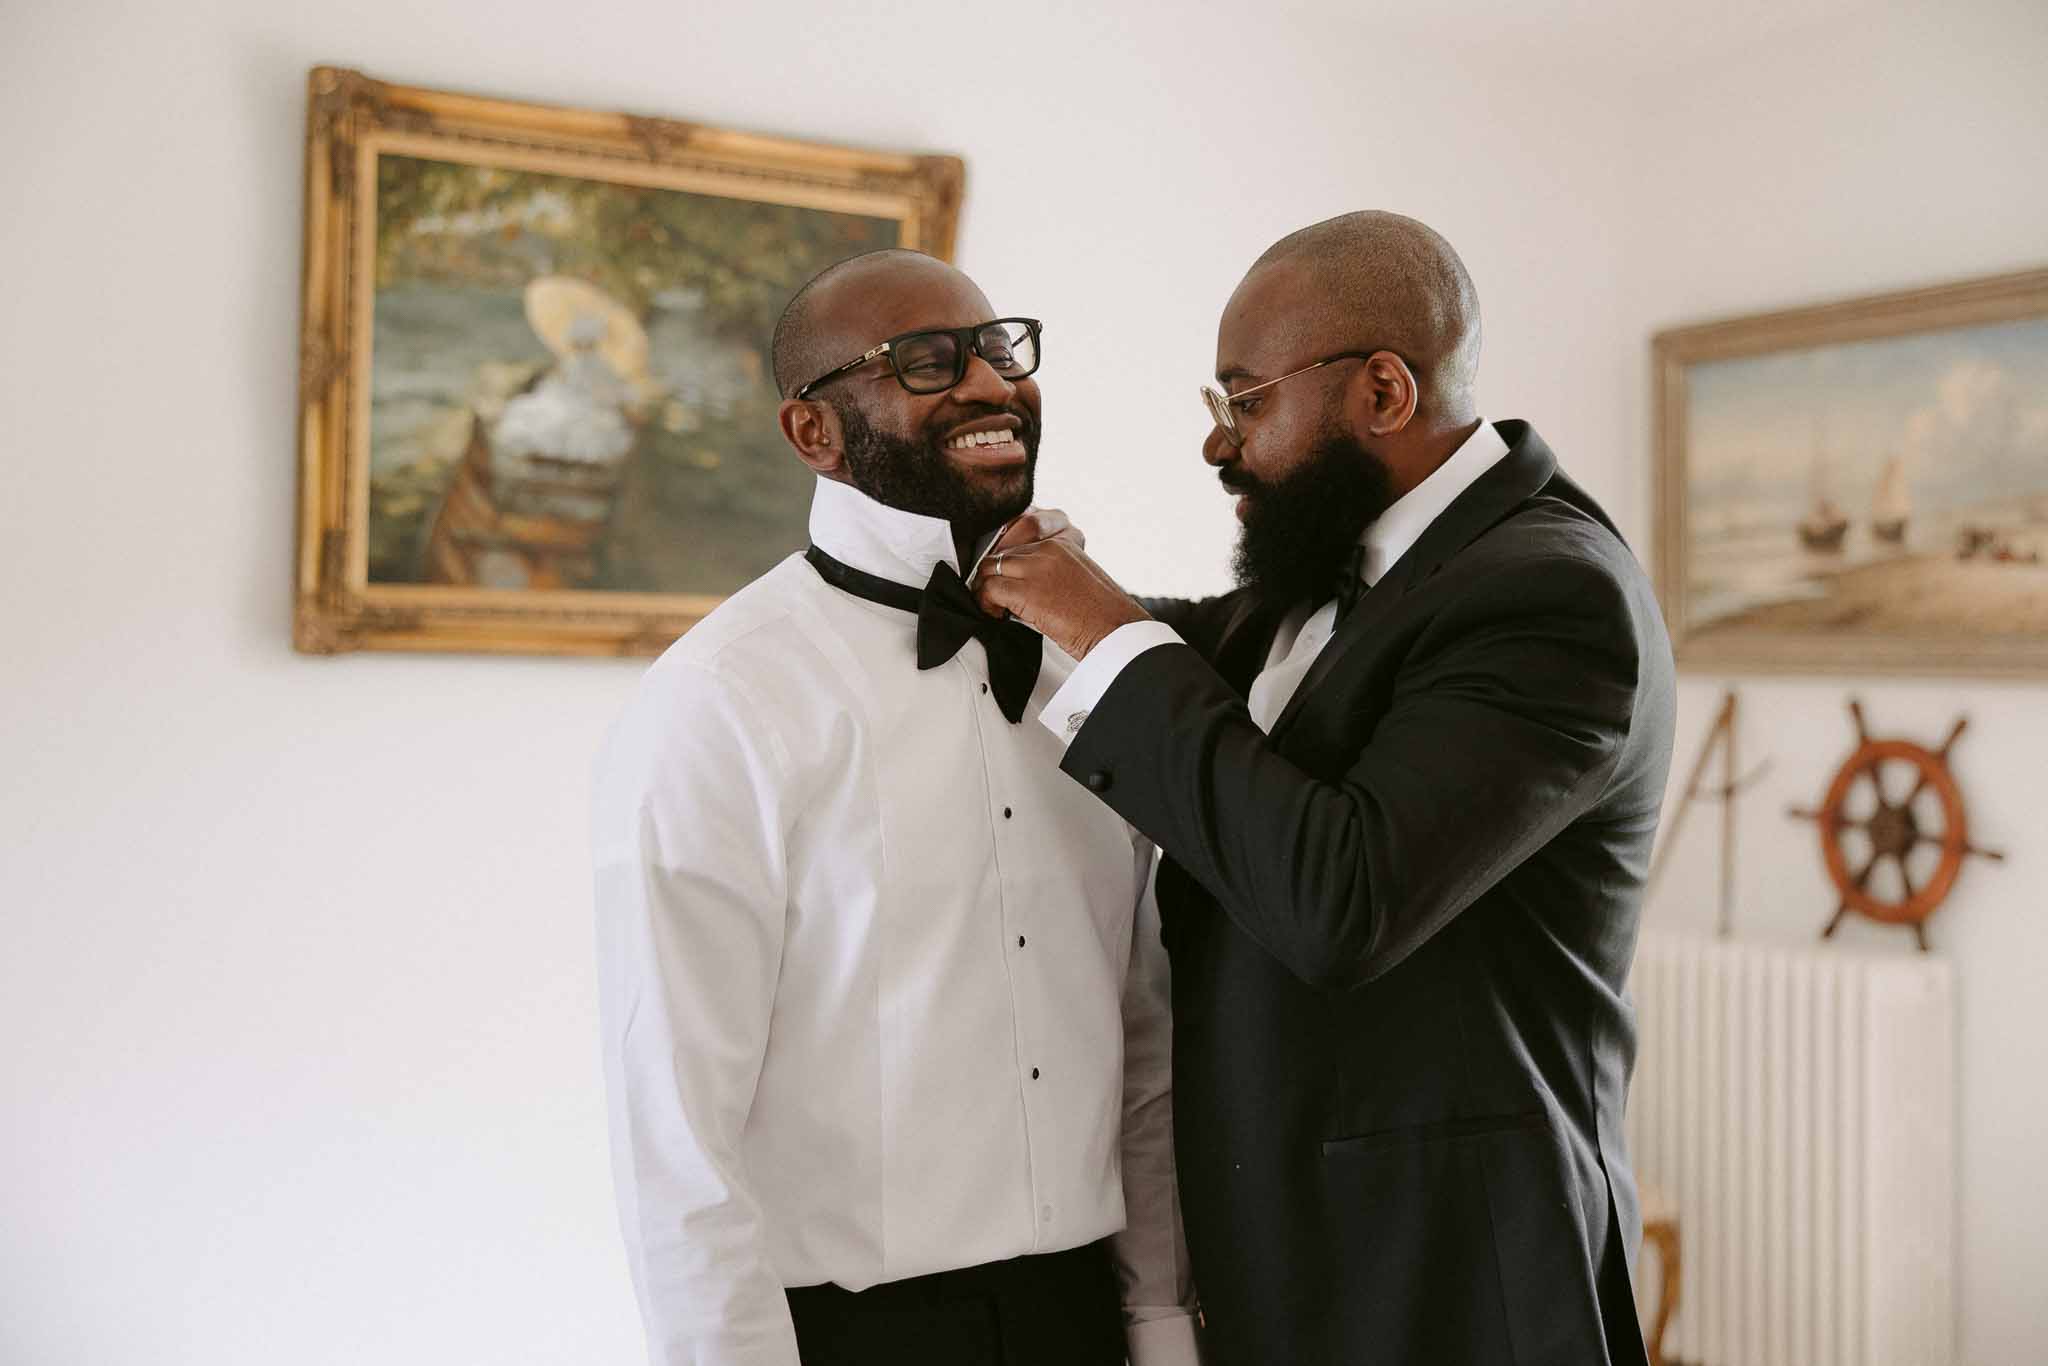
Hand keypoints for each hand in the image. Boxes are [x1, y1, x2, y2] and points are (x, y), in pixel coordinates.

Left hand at [974, 514, 1150, 659]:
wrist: (1117, 633)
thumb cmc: (1100, 614)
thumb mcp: (1076, 574)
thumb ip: (1050, 565)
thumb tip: (1015, 575)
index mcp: (1066, 539)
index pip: (1020, 526)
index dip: (1003, 547)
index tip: (999, 566)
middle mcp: (1051, 547)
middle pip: (1001, 547)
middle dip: (991, 569)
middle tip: (992, 590)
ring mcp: (1038, 566)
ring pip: (990, 566)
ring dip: (986, 587)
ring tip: (994, 605)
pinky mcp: (1028, 590)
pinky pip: (989, 588)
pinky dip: (986, 603)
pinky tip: (997, 614)